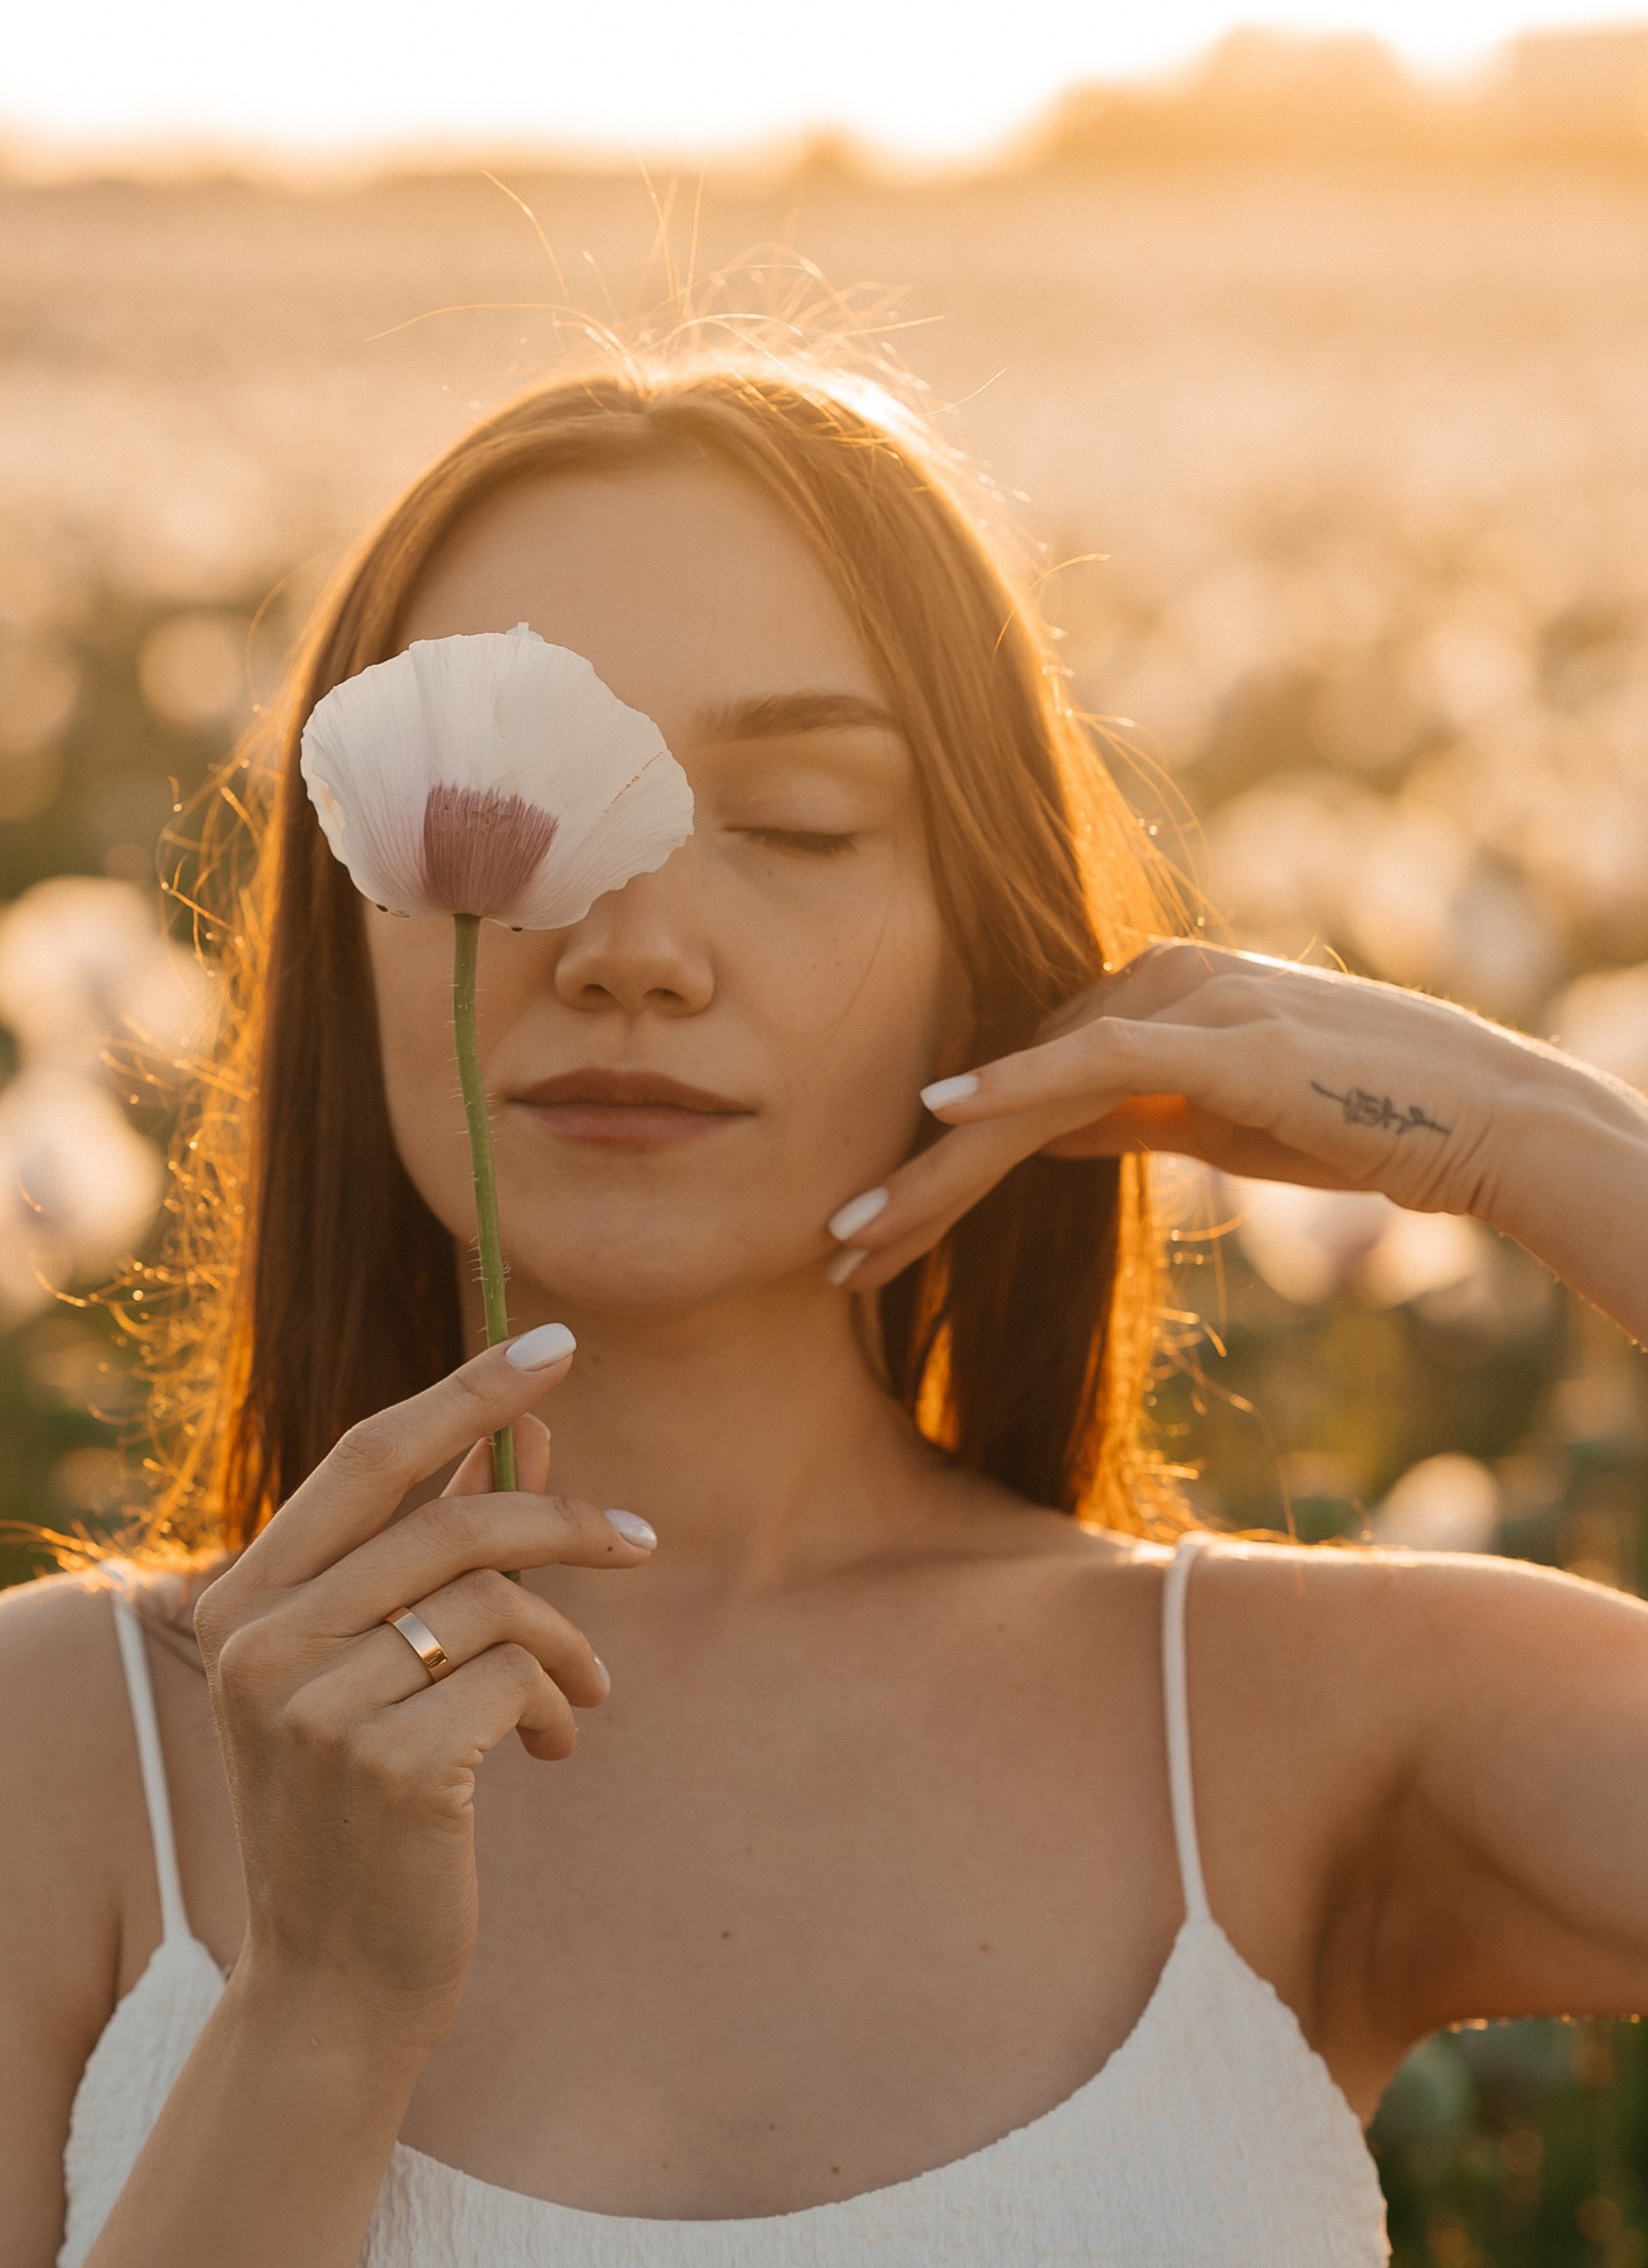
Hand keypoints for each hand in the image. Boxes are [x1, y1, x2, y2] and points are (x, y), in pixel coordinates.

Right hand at [192, 1333, 655, 2049]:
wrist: (335, 1985)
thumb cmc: (362, 1822)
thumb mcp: (378, 1674)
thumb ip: (442, 1550)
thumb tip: (532, 1430)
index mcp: (241, 1606)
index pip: (365, 1458)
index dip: (466, 1392)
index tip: (557, 1343)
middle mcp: (260, 1644)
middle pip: (452, 1520)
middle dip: (566, 1521)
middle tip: (642, 1541)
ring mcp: (316, 1705)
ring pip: (496, 1600)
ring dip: (566, 1645)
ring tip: (581, 1703)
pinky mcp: (388, 1764)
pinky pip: (517, 1678)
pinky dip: (552, 1707)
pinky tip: (545, 1758)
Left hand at [823, 943, 1526, 1290]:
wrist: (1476, 1119)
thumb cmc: (1358, 1119)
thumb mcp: (1214, 1123)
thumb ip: (1125, 1114)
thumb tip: (1036, 1131)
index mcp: (1148, 1001)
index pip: (1012, 1088)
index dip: (933, 1168)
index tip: (865, 1238)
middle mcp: (1154, 984)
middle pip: (1000, 1088)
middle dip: (910, 1177)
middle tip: (827, 1248)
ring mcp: (1187, 1001)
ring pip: (1026, 1084)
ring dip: (936, 1166)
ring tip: (858, 1233)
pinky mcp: (1220, 1036)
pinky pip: (1094, 1056)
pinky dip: (1015, 1083)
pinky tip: (943, 1112)